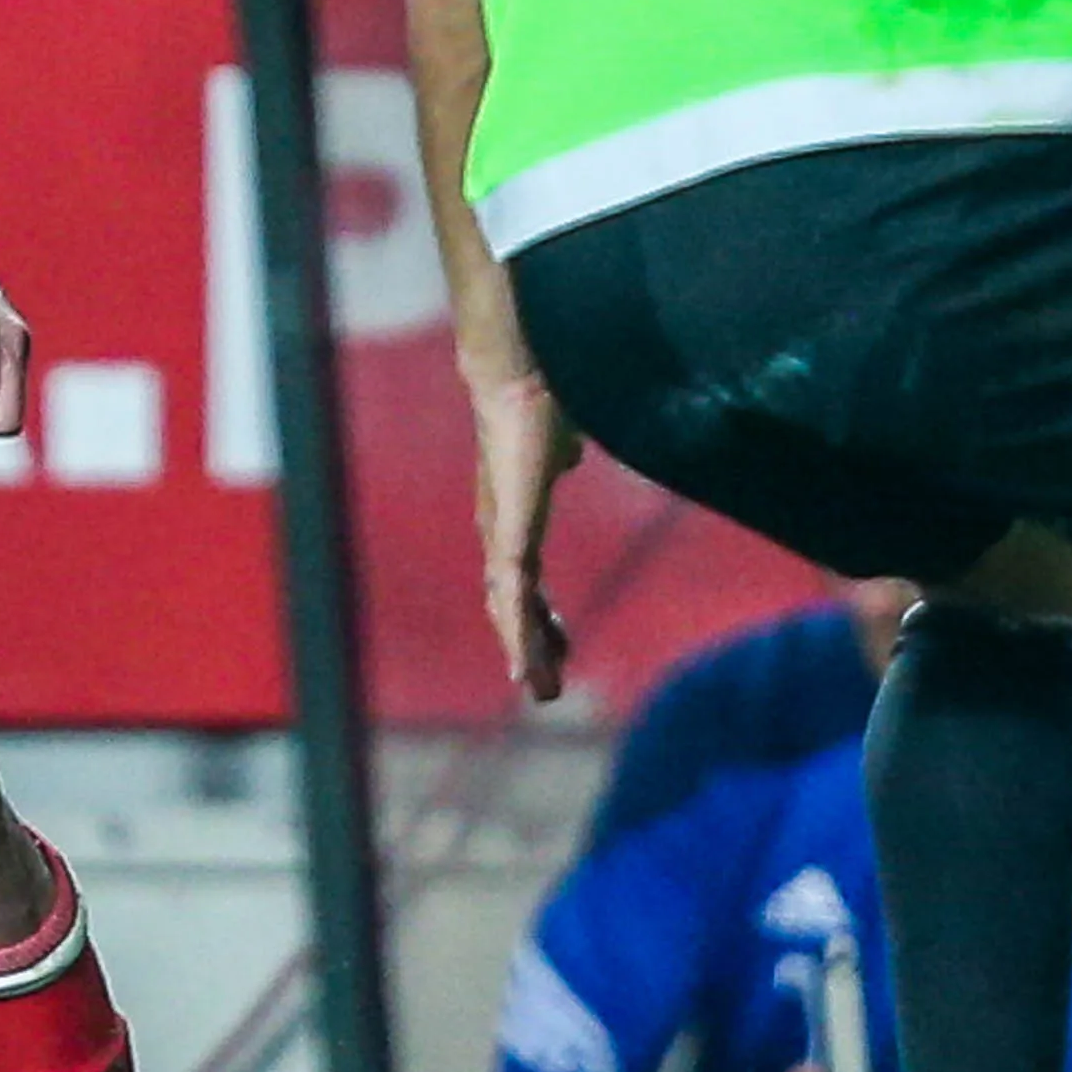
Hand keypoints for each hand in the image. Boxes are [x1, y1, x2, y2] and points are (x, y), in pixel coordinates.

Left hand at [472, 364, 580, 703]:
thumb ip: (562, 455)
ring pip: (511, 608)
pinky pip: (516, 596)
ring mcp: (502, 536)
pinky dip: (518, 636)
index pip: (523, 575)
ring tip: (540, 690)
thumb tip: (570, 452)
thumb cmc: (540, 402)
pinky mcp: (510, 536)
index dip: (535, 611)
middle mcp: (500, 531)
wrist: (523, 381)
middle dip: (528, 643)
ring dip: (525, 651)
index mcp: (513, 515)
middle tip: (544, 685)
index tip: (556, 641)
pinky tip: (523, 667)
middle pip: (511, 601)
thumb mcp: (560, 443)